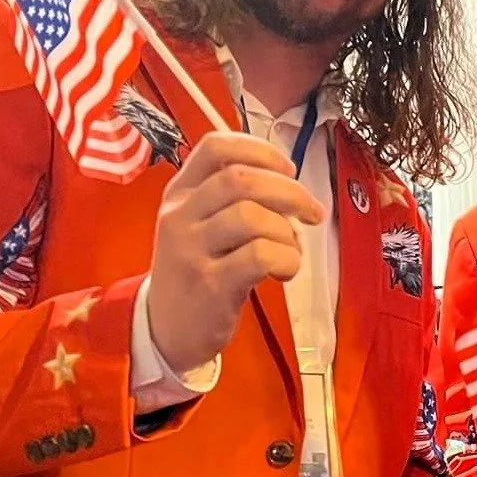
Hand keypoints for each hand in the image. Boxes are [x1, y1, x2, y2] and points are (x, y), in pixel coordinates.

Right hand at [148, 132, 324, 372]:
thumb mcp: (200, 223)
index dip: (260, 151)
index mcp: (180, 192)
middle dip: (290, 191)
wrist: (165, 329)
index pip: (216, 147)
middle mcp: (180, 215)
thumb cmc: (197, 268)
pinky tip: (284, 271)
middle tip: (312, 212)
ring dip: (287, 231)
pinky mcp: (210, 285)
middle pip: (241, 179)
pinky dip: (287, 258)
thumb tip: (291, 183)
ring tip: (290, 250)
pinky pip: (260, 256)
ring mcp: (192, 250)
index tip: (288, 170)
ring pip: (252, 216)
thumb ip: (234, 197)